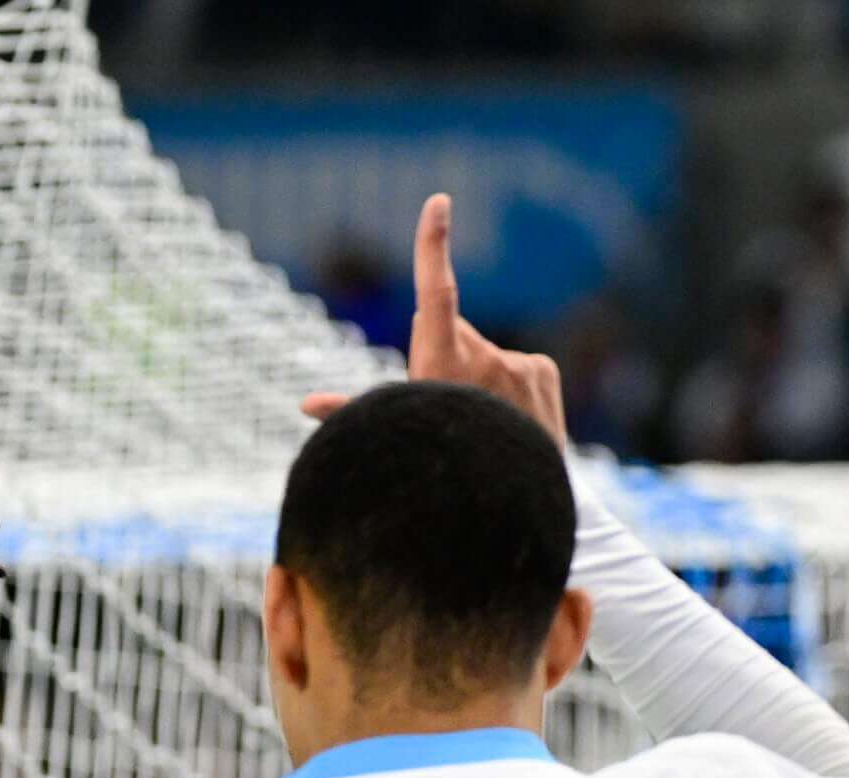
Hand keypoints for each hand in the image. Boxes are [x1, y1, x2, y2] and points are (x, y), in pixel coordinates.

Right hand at [304, 193, 565, 445]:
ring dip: (477, 379)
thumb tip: (306, 405)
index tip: (437, 205)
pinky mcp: (542, 368)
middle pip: (450, 333)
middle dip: (443, 356)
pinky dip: (510, 388)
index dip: (432, 246)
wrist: (509, 501)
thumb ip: (352, 413)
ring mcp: (517, 362)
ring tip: (477, 425)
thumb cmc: (440, 470)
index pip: (434, 293)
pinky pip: (516, 366)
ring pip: (483, 355)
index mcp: (440, 363)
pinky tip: (508, 422)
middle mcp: (480, 356)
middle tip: (444, 406)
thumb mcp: (395, 437)